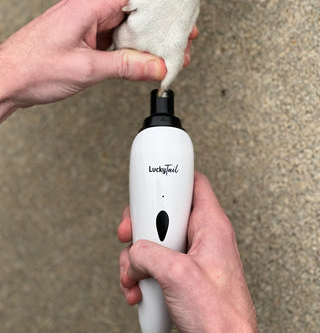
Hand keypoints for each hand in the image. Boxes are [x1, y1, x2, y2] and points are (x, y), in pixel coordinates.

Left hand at [0, 0, 196, 119]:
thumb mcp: (86, 69)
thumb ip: (126, 67)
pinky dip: (130, 51)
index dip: (164, 8)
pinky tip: (142, 62)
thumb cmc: (33, 67)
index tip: (182, 20)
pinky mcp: (85, 37)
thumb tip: (157, 67)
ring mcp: (87, 23)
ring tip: (166, 57)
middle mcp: (90, 9)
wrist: (7, 80)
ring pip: (126, 28)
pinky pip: (115, 39)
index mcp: (90, 4)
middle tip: (179, 46)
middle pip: (135, 13)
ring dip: (146, 43)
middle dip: (159, 31)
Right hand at [118, 172, 256, 331]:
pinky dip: (141, 275)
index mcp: (211, 226)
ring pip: (155, 241)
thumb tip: (134, 253)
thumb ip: (149, 254)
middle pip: (165, 213)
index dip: (171, 178)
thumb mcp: (177, 275)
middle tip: (130, 235)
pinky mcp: (183, 277)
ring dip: (136, 259)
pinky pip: (156, 264)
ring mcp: (192, 258)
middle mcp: (202, 237)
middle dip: (142, 226)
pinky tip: (138, 291)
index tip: (149, 183)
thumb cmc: (221, 318)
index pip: (193, 183)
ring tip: (133, 277)